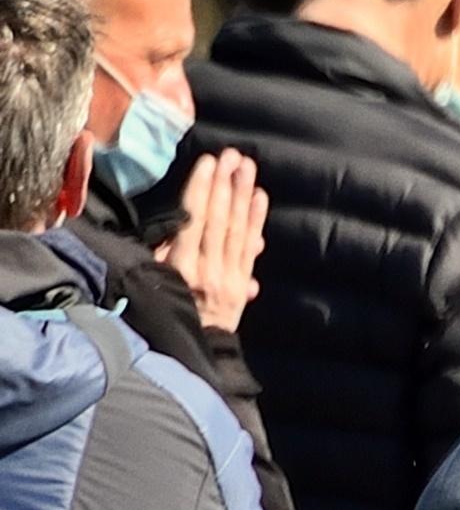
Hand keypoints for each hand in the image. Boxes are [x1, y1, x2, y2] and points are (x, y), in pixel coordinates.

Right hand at [160, 148, 261, 334]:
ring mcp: (228, 278)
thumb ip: (163, 252)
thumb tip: (185, 221)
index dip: (201, 189)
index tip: (209, 162)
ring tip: (247, 167)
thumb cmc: (157, 312)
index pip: (194, 220)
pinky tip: (260, 197)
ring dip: (242, 195)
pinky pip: (249, 248)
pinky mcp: (241, 285)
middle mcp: (206, 270)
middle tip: (233, 155)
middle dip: (225, 185)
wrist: (185, 353)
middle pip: (219, 220)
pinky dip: (256, 221)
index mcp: (179, 268)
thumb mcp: (150, 281)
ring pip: (237, 230)